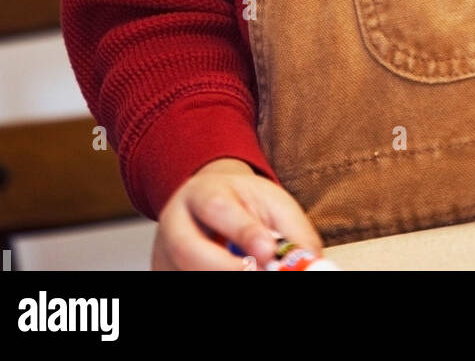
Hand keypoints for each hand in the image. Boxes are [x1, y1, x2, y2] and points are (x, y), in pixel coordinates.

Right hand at [151, 158, 322, 270]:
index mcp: (200, 193)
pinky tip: (241, 271)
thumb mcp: (271, 203)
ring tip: (256, 269)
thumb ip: (292, 230)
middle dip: (228, 268)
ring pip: (188, 273)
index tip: (269, 250)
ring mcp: (164, 258)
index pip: (218, 209)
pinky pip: (190, 281)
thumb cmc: (243, 204)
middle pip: (189, 250)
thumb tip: (311, 260)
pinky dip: (217, 281)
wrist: (209, 206)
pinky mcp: (166, 276)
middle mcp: (174, 225)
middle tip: (260, 272)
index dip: (244, 232)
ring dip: (228, 275)